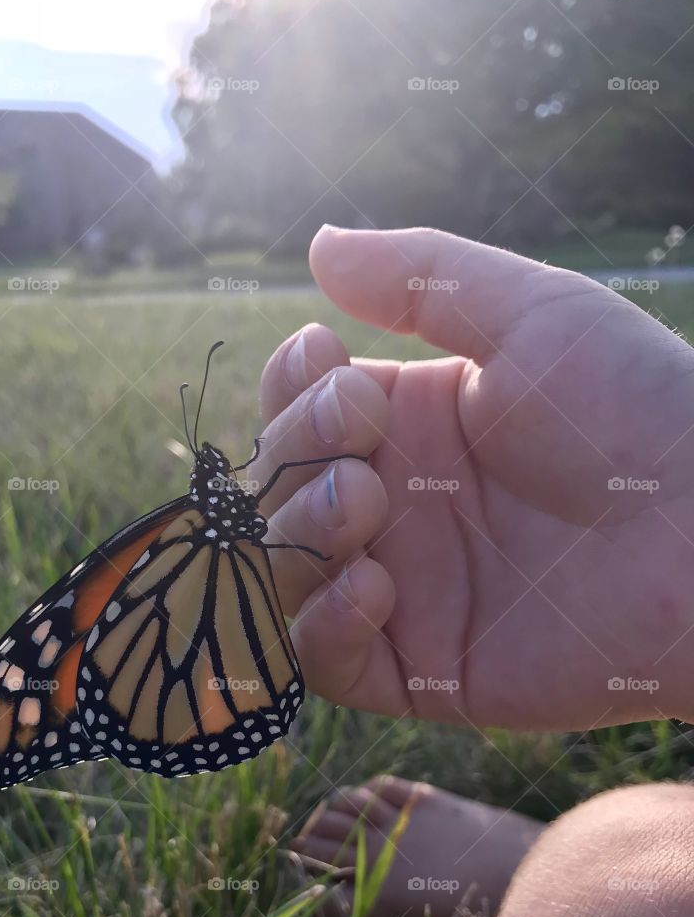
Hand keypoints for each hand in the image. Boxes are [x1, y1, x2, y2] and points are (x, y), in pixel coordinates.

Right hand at [253, 225, 693, 729]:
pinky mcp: (424, 672)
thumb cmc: (636, 409)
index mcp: (412, 429)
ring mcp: (405, 593)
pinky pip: (328, 664)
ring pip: (285, 576)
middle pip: (280, 491)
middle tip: (362, 447)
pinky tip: (375, 587)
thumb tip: (316, 243)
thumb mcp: (531, 315)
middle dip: (296, 456)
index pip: (300, 412)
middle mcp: (397, 510)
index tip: (327, 359)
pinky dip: (324, 625)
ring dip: (299, 533)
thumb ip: (419, 277)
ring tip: (362, 505)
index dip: (291, 388)